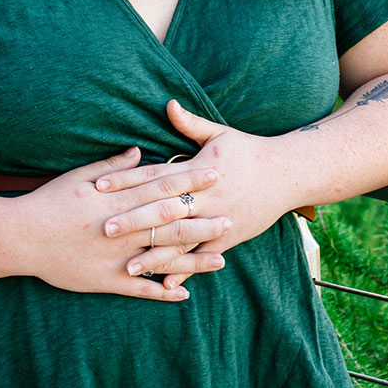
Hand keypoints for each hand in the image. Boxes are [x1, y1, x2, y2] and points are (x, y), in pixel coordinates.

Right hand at [17, 145, 227, 300]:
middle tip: (231, 216)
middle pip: (169, 220)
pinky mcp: (107, 280)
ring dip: (193, 259)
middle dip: (202, 218)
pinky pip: (141, 289)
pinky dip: (162, 292)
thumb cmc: (50, 202)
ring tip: (221, 259)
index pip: (161, 185)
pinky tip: (183, 294)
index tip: (215, 172)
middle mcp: (122, 227)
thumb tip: (139, 150)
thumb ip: (113, 165)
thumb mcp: (80, 176)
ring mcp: (117, 256)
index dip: (190, 178)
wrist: (21, 237)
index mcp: (117, 198)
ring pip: (162, 256)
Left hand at [95, 101, 291, 288]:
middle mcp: (205, 197)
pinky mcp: (229, 238)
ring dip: (154, 254)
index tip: (100, 186)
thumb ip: (190, 123)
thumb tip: (167, 103)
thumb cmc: (249, 151)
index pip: (155, 176)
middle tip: (102, 229)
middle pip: (162, 210)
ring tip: (127, 266)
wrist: (287, 174)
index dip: (127, 180)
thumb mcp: (219, 133)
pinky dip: (186, 270)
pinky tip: (166, 284)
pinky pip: (202, 256)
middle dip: (132, 220)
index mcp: (198, 170)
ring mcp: (218, 220)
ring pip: (180, 240)